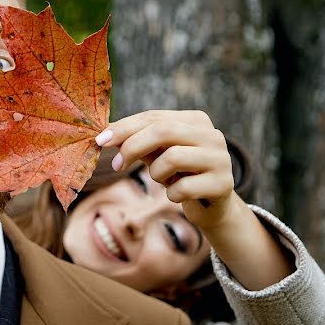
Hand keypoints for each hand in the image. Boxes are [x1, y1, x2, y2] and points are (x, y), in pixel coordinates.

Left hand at [95, 110, 235, 230]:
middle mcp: (212, 135)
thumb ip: (137, 142)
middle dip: (133, 147)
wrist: (213, 207)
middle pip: (164, 131)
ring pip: (172, 158)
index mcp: (196, 120)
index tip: (100, 140)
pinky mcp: (223, 184)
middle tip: (116, 165)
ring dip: (156, 174)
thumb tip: (104, 133)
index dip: (125, 127)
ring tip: (163, 181)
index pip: (154, 116)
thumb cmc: (180, 175)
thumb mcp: (158, 155)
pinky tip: (178, 195)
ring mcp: (221, 159)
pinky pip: (182, 188)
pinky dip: (172, 195)